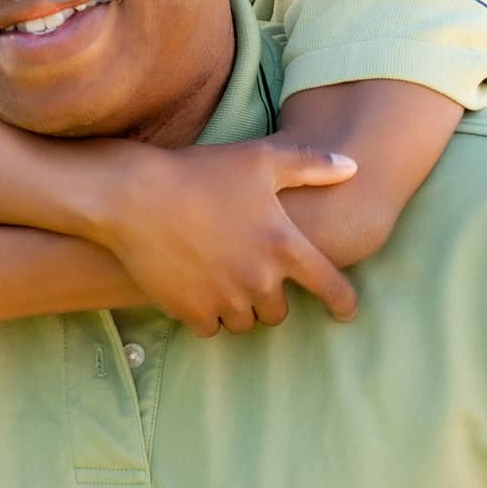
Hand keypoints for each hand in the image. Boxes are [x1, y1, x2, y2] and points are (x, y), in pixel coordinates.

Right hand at [94, 139, 360, 336]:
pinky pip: (210, 328)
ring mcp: (224, 299)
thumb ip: (310, 164)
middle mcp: (260, 279)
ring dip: (238, 307)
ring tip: (220, 280)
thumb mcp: (259, 159)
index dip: (343, 303)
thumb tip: (353, 167)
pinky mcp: (190, 311)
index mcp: (284, 246)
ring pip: (244, 322)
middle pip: (279, 312)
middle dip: (270, 298)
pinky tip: (195, 288)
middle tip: (251, 275)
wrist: (133, 194)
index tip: (344, 311)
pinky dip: (206, 314)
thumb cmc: (198, 171)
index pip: (331, 288)